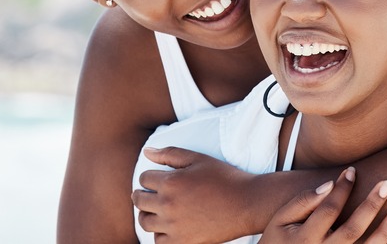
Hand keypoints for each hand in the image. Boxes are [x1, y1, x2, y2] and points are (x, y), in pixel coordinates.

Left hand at [132, 147, 254, 243]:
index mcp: (171, 182)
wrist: (247, 203)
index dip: (149, 176)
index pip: (144, 178)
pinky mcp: (183, 242)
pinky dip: (159, 233)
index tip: (156, 178)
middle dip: (142, 193)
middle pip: (139, 200)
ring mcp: (174, 226)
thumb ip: (170, 154)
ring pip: (145, 222)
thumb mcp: (198, 159)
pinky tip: (168, 225)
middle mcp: (168, 205)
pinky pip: (158, 240)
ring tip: (157, 209)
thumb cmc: (224, 178)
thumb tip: (146, 152)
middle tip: (151, 193)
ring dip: (147, 213)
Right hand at [260, 167, 386, 243]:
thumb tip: (329, 185)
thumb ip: (303, 202)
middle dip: (372, 205)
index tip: (352, 171)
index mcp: (304, 238)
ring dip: (384, 231)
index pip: (329, 209)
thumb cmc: (278, 238)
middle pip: (352, 229)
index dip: (342, 188)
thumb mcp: (280, 218)